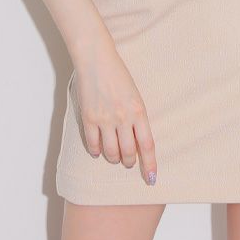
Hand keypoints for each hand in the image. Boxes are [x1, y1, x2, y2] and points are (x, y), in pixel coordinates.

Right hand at [74, 43, 157, 185]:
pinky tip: (98, 149)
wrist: (97, 60)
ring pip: (111, 153)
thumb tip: (138, 143)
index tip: (151, 179)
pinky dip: (96, 151)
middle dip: (129, 162)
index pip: (147, 145)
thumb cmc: (119, 76)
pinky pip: (93, 145)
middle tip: (128, 161)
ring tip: (114, 155)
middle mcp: (123, 117)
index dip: (150, 165)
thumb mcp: (135, 96)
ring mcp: (105, 119)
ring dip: (113, 158)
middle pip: (128, 153)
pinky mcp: (89, 118)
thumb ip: (137, 118)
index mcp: (139, 111)